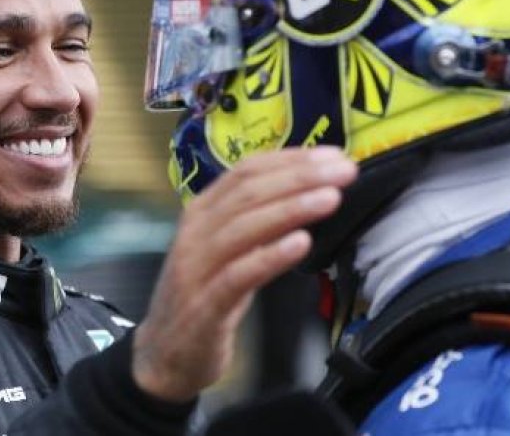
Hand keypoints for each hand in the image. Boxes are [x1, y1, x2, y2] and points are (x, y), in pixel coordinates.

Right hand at [132, 146, 356, 401]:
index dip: (291, 159)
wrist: (165, 353)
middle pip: (249, 192)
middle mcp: (196, 231)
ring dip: (292, 209)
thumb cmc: (205, 294)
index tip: (333, 155)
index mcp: (202, 211)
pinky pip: (239, 274)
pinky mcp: (205, 304)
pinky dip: (271, 255)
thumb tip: (309, 190)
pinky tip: (301, 244)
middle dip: (300, 177)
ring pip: (245, 226)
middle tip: (343, 171)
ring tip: (330, 198)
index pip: (247, 171)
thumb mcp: (228, 249)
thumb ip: (257, 220)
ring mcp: (197, 267)